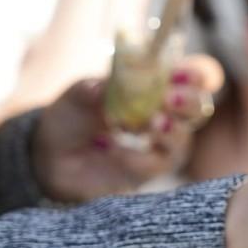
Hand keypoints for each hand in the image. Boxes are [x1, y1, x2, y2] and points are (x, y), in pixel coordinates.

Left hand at [33, 56, 223, 202]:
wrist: (50, 154)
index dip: (192, 76)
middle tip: (170, 99)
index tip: (183, 75)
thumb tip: (105, 86)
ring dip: (172, 131)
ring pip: (183, 140)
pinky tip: (115, 151)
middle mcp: (162, 116)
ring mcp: (157, 146)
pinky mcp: (147, 172)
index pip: (187, 79)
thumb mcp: (78, 95)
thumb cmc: (71, 118)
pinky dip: (139, 157)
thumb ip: (95, 88)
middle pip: (197, 109)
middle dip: (189, 102)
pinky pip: (156, 165)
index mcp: (152, 89)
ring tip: (151, 124)